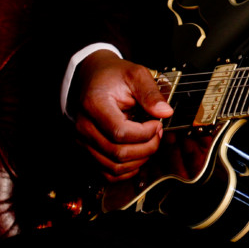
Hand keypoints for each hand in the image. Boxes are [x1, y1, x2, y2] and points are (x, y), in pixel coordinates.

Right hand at [72, 50, 172, 180]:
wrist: (92, 77)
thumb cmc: (113, 76)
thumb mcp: (136, 74)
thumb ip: (150, 93)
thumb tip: (165, 112)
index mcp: (94, 105)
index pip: (120, 132)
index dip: (144, 133)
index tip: (156, 122)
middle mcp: (84, 126)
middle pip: (118, 153)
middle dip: (146, 147)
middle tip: (157, 132)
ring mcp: (82, 141)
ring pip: (113, 167)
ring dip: (139, 160)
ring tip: (149, 142)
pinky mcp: (86, 151)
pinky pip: (107, 173)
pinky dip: (126, 170)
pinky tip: (138, 156)